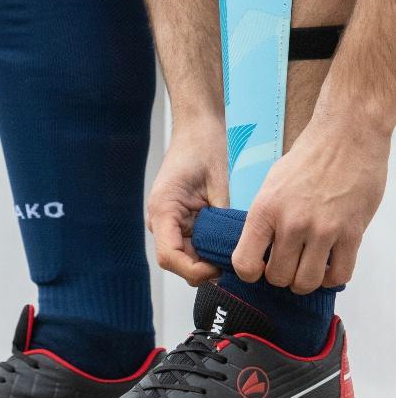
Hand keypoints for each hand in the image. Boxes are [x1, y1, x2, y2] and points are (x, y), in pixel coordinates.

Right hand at [146, 116, 227, 285]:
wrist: (198, 126)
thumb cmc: (205, 146)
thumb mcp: (219, 184)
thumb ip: (222, 220)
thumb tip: (237, 251)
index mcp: (163, 209)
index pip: (169, 257)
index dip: (194, 270)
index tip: (219, 267)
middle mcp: (161, 219)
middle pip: (177, 262)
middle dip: (204, 269)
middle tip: (233, 263)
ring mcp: (170, 220)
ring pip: (186, 256)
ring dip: (207, 259)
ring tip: (233, 254)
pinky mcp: (181, 218)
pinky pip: (192, 243)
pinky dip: (208, 248)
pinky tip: (227, 243)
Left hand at [232, 99, 389, 293]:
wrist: (347, 136)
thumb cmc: (311, 154)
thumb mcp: (273, 181)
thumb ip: (266, 216)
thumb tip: (261, 247)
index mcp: (266, 208)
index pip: (245, 263)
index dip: (250, 273)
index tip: (259, 269)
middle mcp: (292, 222)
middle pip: (278, 278)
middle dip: (281, 276)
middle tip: (288, 263)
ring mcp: (323, 230)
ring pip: (307, 282)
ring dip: (306, 280)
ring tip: (308, 266)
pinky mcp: (351, 233)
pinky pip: (340, 275)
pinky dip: (333, 277)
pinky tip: (330, 264)